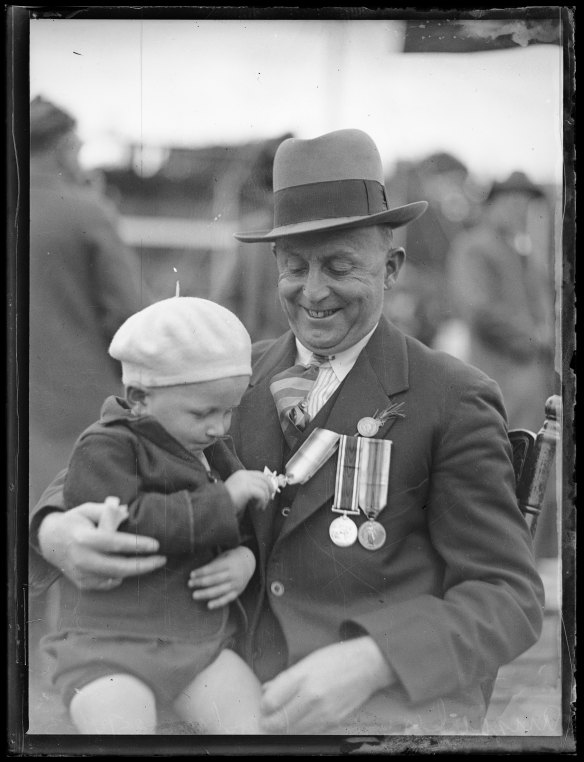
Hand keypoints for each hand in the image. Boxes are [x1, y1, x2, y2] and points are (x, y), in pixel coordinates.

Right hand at [37, 503, 166, 590]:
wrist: (50, 541)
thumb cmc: (75, 521)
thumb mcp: (87, 509)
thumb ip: (107, 511)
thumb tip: (127, 512)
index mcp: (84, 538)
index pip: (114, 543)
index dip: (136, 545)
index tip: (156, 545)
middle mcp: (82, 559)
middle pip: (118, 567)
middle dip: (144, 565)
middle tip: (162, 559)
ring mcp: (81, 574)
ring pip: (115, 577)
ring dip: (136, 570)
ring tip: (151, 562)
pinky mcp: (83, 584)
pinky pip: (108, 583)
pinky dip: (120, 576)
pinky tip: (128, 566)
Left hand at [188, 546, 255, 608]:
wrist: (249, 562)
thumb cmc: (232, 558)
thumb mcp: (224, 556)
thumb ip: (213, 564)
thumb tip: (197, 573)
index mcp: (229, 563)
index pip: (213, 568)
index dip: (201, 572)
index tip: (191, 574)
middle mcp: (233, 574)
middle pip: (214, 580)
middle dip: (201, 582)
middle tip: (190, 584)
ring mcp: (236, 584)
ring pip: (219, 590)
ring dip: (205, 593)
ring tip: (194, 595)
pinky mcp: (238, 592)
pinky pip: (227, 599)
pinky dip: (218, 603)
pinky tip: (209, 605)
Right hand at [224, 470, 271, 513]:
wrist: (216, 504)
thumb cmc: (226, 500)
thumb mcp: (238, 489)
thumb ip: (248, 487)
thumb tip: (261, 491)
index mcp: (241, 474)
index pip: (259, 474)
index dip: (267, 482)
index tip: (270, 490)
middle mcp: (244, 475)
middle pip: (264, 478)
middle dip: (270, 488)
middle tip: (270, 497)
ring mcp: (246, 481)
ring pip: (264, 487)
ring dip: (265, 498)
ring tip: (261, 506)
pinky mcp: (247, 489)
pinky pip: (262, 494)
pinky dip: (262, 501)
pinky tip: (258, 507)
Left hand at [259, 637, 395, 733]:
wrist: (366, 666)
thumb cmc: (336, 659)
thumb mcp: (307, 661)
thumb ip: (285, 679)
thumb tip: (267, 690)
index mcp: (302, 677)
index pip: (270, 702)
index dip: (263, 706)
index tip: (264, 705)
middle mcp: (311, 696)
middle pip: (279, 722)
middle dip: (269, 722)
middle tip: (267, 719)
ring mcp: (323, 712)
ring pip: (292, 732)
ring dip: (283, 729)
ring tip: (281, 721)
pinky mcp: (332, 723)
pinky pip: (308, 733)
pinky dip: (299, 731)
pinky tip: (298, 723)